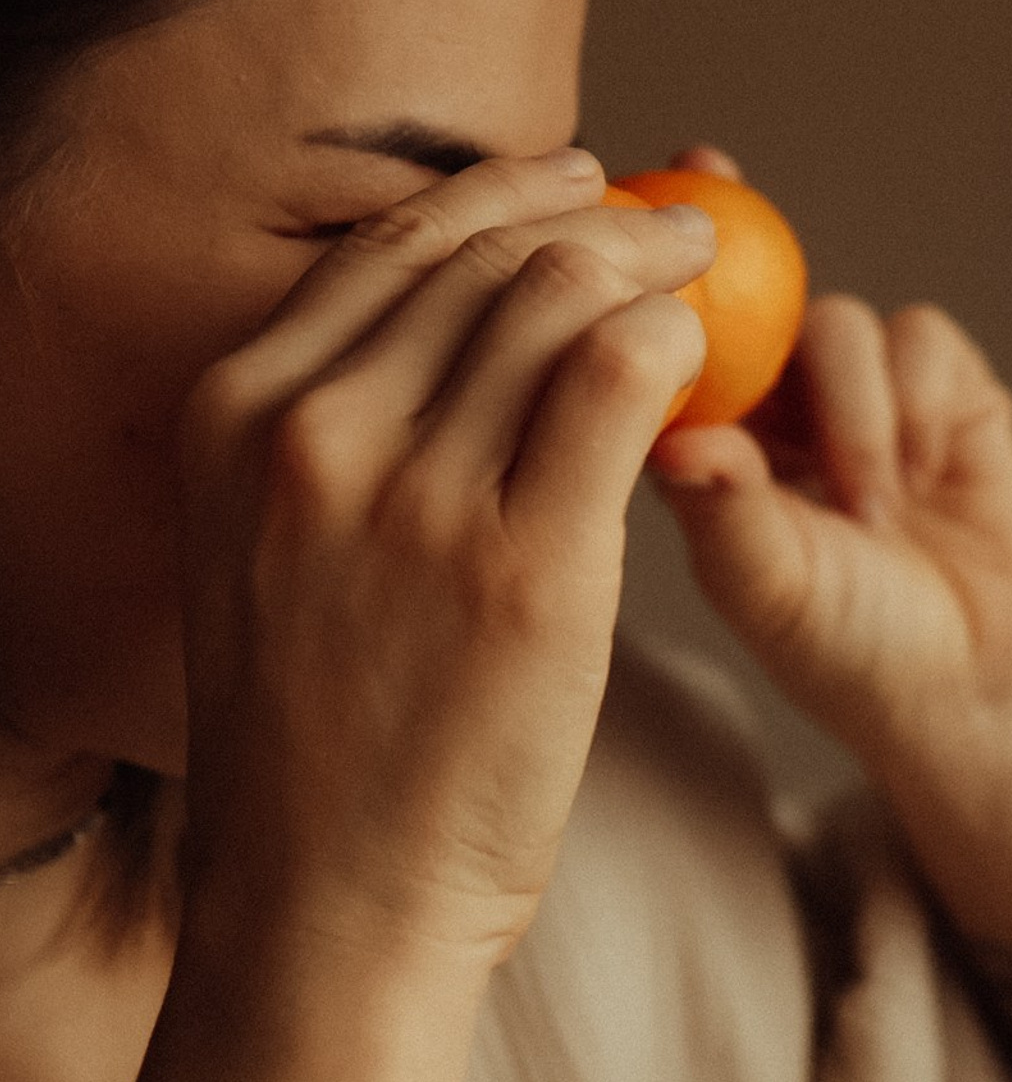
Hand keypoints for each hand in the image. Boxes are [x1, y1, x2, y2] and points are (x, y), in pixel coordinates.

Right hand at [177, 151, 708, 966]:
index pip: (390, 251)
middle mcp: (314, 433)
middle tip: (672, 226)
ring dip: (650, 265)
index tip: (575, 182)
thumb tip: (454, 343)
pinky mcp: (524, 565)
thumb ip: (337, 441)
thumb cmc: (322, 741)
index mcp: (236, 417)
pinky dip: (673, 343)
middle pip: (483, 258)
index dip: (502, 196)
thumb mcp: (270, 554)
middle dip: (595, 217)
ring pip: (558, 300)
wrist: (329, 899)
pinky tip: (706, 355)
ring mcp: (415, 497)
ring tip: (705, 274)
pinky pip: (617, 385)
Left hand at [647, 147, 1011, 770]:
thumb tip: (671, 434)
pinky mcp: (949, 394)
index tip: (604, 191)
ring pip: (835, 320)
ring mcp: (866, 396)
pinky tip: (916, 481)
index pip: (659, 336)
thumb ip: (724, 506)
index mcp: (706, 445)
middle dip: (730, 235)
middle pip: (748, 284)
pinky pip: (919, 341)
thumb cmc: (849, 654)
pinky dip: (911, 404)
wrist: (975, 692)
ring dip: (849, 408)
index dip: (632, 264)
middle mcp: (779, 406)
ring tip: (867, 509)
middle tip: (710, 181)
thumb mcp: (767, 586)